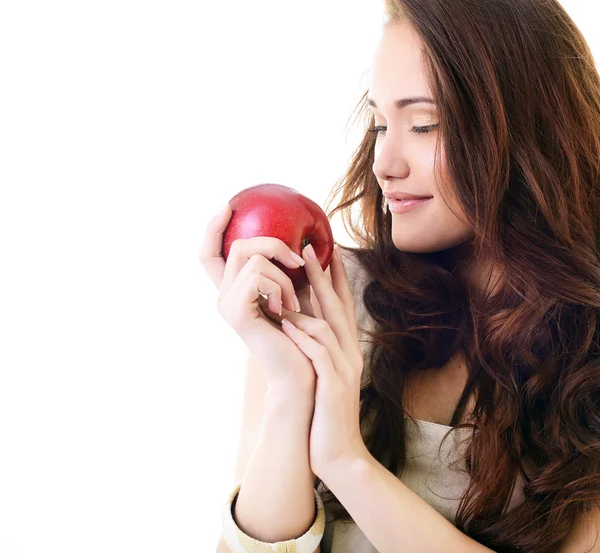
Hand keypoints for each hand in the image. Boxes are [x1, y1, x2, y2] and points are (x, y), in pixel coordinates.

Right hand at [198, 203, 317, 393]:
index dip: (213, 229)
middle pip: (235, 247)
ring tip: (294, 301)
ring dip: (284, 274)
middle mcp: (224, 296)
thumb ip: (286, 268)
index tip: (228, 206)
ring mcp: (227, 305)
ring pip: (252, 259)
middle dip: (272, 244)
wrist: (301, 370)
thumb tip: (303, 239)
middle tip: (298, 261)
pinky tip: (287, 308)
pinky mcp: (236, 313)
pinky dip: (281, 286)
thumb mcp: (294, 291)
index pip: (210, 254)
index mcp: (234, 290)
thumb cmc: (302, 333)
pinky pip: (257, 276)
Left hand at [279, 243, 369, 479]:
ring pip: (329, 324)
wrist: (338, 454)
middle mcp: (350, 353)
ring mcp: (344, 369)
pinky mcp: (334, 386)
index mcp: (346, 349)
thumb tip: (297, 320)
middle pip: (338, 307)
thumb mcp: (323, 374)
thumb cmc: (325, 412)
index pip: (342, 306)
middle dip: (326, 276)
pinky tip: (288, 323)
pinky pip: (319, 354)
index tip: (326, 252)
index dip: (336, 278)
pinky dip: (304, 336)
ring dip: (312, 299)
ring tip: (295, 276)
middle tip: (312, 248)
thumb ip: (316, 347)